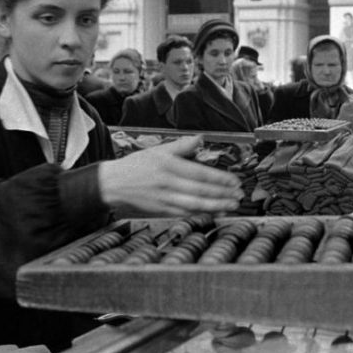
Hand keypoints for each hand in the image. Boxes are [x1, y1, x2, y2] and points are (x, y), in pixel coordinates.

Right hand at [99, 135, 243, 215]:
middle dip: (222, 194)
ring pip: (194, 204)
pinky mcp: (161, 210)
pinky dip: (202, 214)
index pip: (199, 173)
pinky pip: (185, 213)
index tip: (235, 181)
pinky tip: (215, 214)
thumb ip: (181, 146)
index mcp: (168, 165)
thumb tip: (201, 138)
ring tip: (232, 206)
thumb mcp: (157, 150)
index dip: (219, 178)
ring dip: (216, 206)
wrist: (112, 184)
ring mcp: (164, 199)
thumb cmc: (136, 166)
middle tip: (239, 195)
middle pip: (200, 190)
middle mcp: (167, 183)